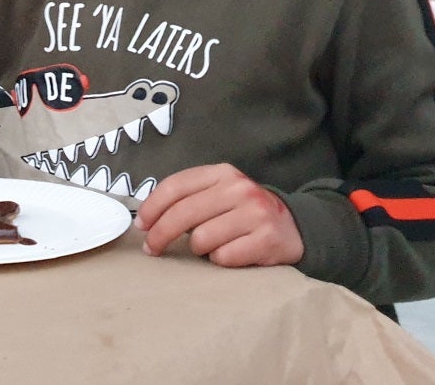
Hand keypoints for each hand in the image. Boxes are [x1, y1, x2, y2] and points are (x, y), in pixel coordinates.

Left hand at [133, 164, 304, 267]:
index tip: (141, 226)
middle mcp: (239, 189)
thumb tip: (148, 219)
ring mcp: (255, 213)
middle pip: (183, 214)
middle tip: (152, 249)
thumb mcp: (220, 194)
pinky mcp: (266, 239)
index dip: (152, 208)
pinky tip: (231, 254)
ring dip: (199, 249)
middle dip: (160, 235)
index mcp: (222, 173)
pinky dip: (220, 260)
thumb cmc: (244, 212)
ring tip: (211, 246)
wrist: (294, 227)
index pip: (175, 186)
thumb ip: (189, 198)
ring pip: (201, 239)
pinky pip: (223, 257)